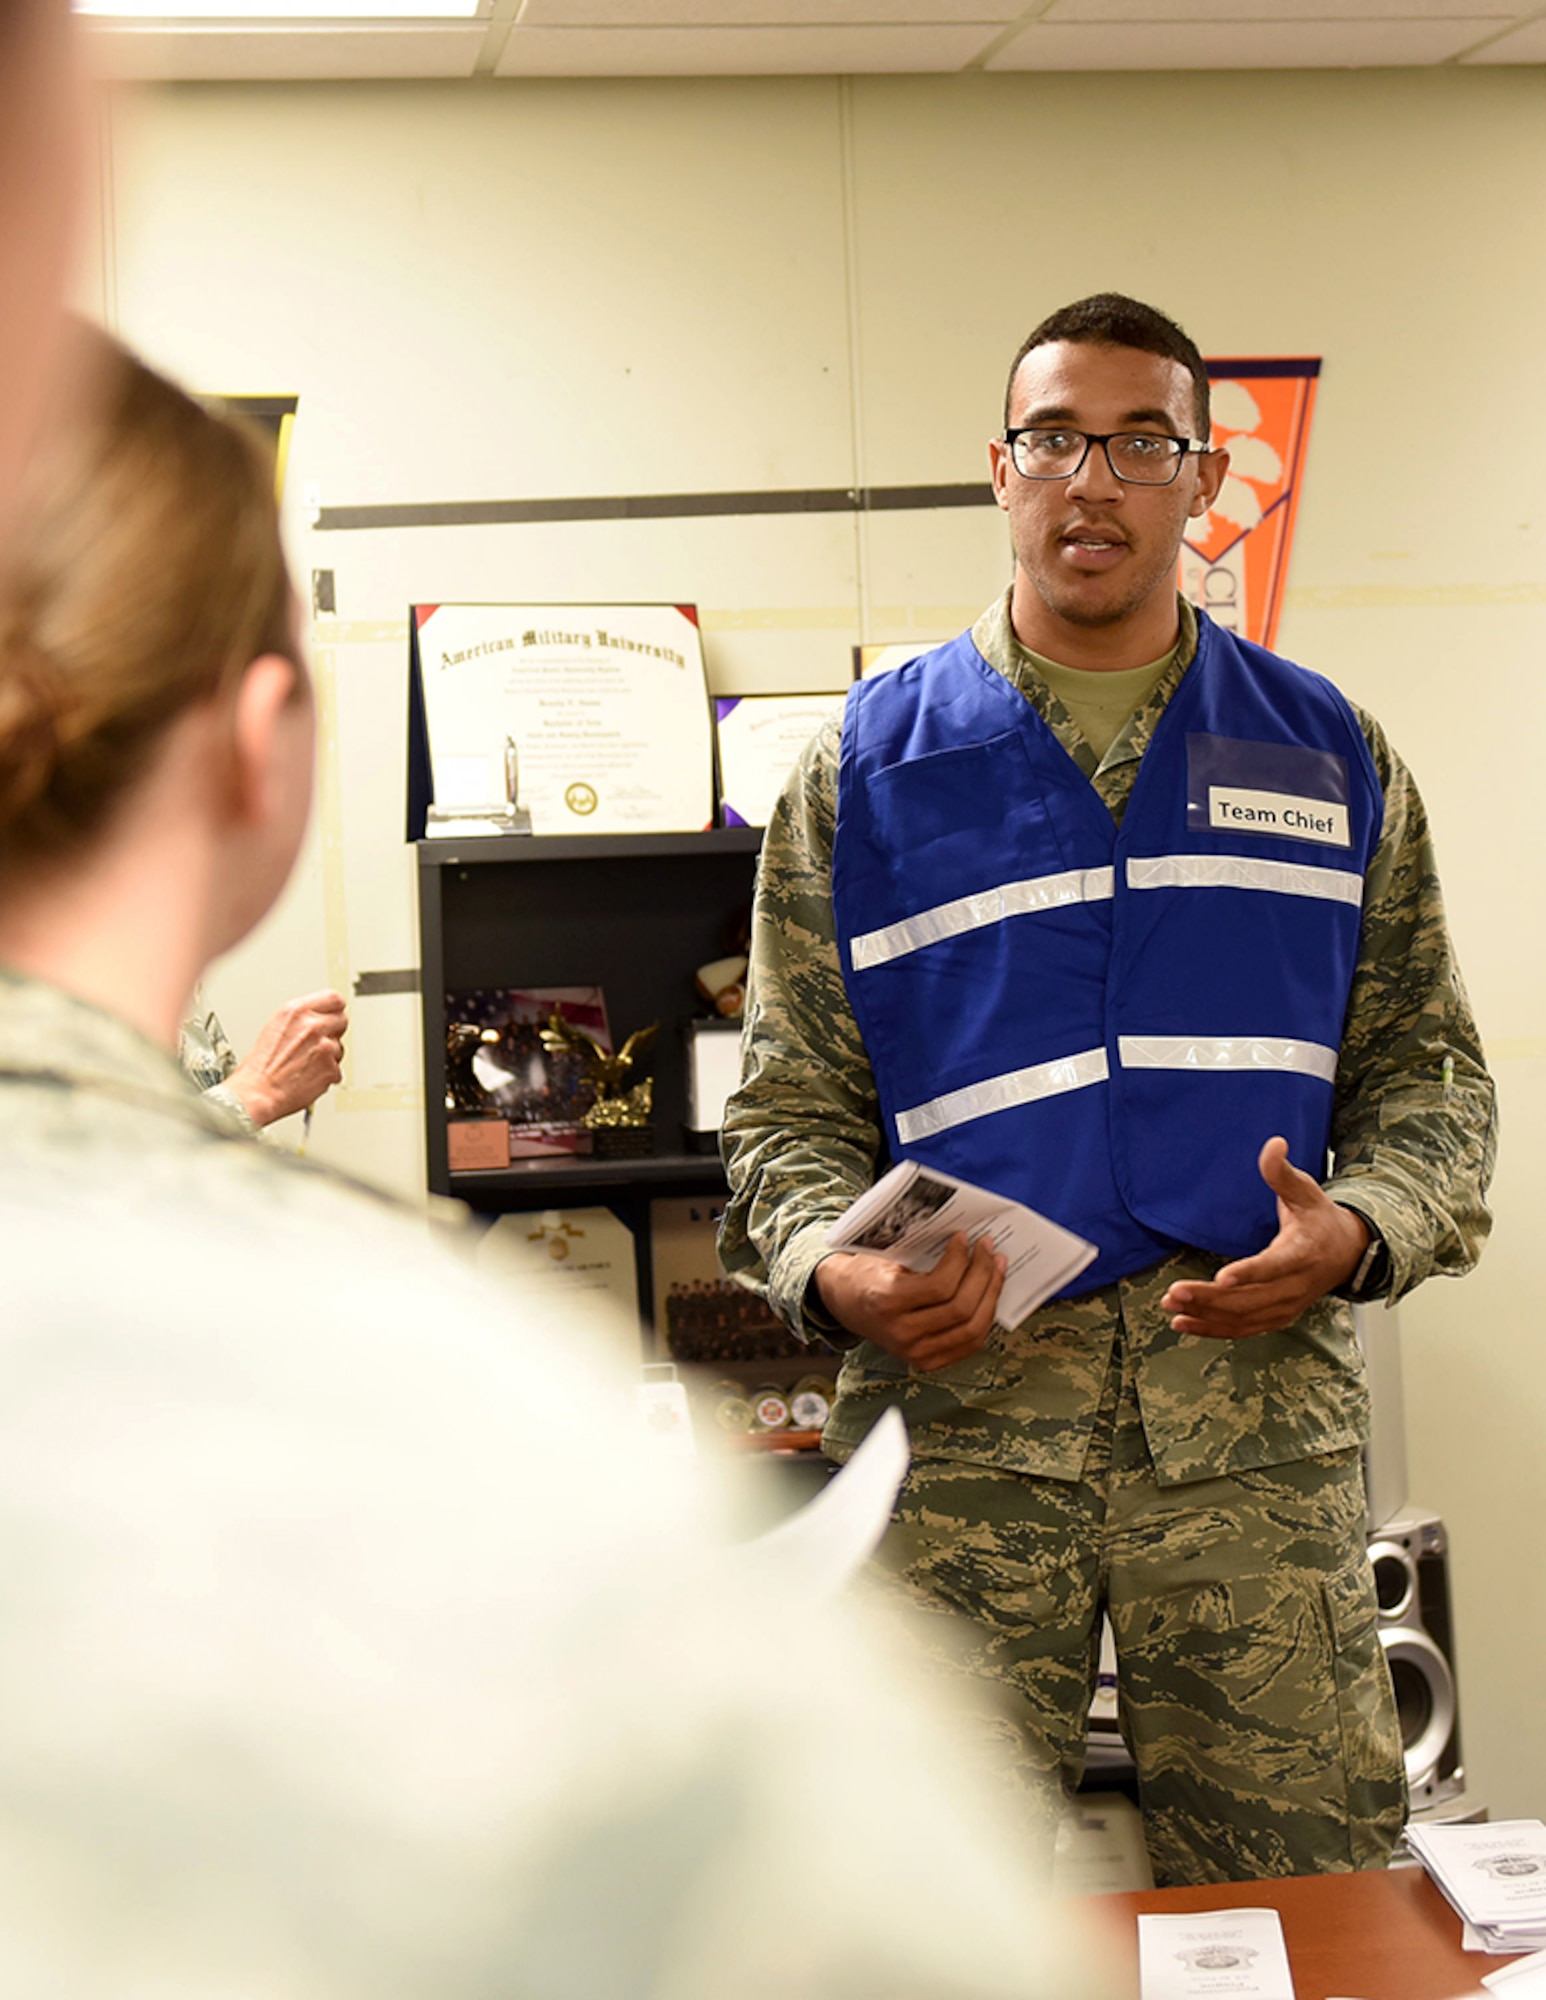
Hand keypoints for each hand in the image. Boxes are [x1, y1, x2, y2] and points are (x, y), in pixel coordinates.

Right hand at [225, 990, 347, 1127]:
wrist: (258, 1092)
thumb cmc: (261, 1065)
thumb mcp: (276, 1026)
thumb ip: (301, 1018)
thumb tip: (319, 1017)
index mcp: (296, 1011)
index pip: (334, 999)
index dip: (334, 1010)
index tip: (332, 1016)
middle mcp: (313, 1026)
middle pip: (342, 1021)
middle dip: (333, 1032)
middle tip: (316, 1044)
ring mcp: (325, 1047)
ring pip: (340, 1047)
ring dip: (328, 1056)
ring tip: (305, 1064)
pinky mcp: (331, 1068)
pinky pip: (337, 1069)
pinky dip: (326, 1075)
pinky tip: (308, 1076)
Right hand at [814, 1232, 1006, 1372]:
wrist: (843, 1300)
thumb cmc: (865, 1273)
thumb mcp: (885, 1258)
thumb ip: (924, 1256)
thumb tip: (967, 1242)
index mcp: (886, 1302)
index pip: (940, 1287)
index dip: (960, 1260)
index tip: (964, 1238)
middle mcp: (901, 1333)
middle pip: (961, 1309)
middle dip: (983, 1274)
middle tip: (988, 1249)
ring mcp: (915, 1352)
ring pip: (972, 1330)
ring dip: (991, 1296)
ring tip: (996, 1269)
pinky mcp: (926, 1361)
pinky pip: (969, 1344)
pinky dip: (985, 1318)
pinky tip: (989, 1295)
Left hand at [1160, 1136, 1368, 1339]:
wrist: (1346, 1253)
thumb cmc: (1319, 1218)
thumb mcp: (1306, 1190)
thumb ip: (1282, 1172)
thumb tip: (1274, 1144)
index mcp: (1304, 1253)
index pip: (1276, 1266)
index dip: (1250, 1273)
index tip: (1221, 1277)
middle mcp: (1296, 1285)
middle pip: (1251, 1299)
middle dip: (1211, 1298)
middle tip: (1175, 1292)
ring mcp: (1287, 1306)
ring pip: (1244, 1318)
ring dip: (1205, 1315)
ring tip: (1171, 1305)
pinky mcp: (1277, 1317)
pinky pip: (1243, 1329)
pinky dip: (1212, 1329)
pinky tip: (1182, 1324)